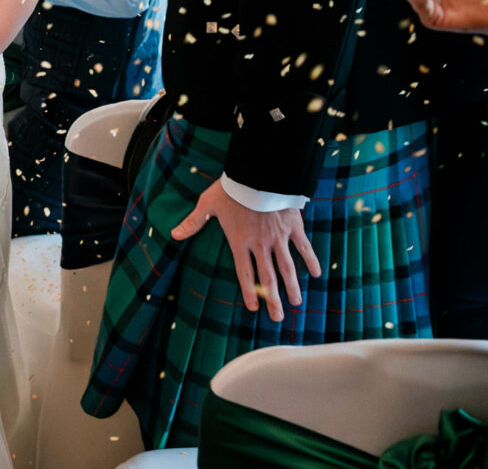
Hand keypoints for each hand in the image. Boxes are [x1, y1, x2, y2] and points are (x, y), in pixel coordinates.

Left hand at [170, 177, 320, 321]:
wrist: (257, 173)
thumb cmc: (230, 189)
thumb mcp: (207, 204)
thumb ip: (193, 222)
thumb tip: (173, 234)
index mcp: (240, 241)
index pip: (244, 272)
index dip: (249, 292)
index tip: (253, 308)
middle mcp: (260, 244)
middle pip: (268, 277)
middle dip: (273, 300)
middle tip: (279, 318)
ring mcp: (279, 237)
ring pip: (287, 267)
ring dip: (292, 286)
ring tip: (296, 303)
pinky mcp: (293, 227)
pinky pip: (304, 247)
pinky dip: (310, 260)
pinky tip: (316, 274)